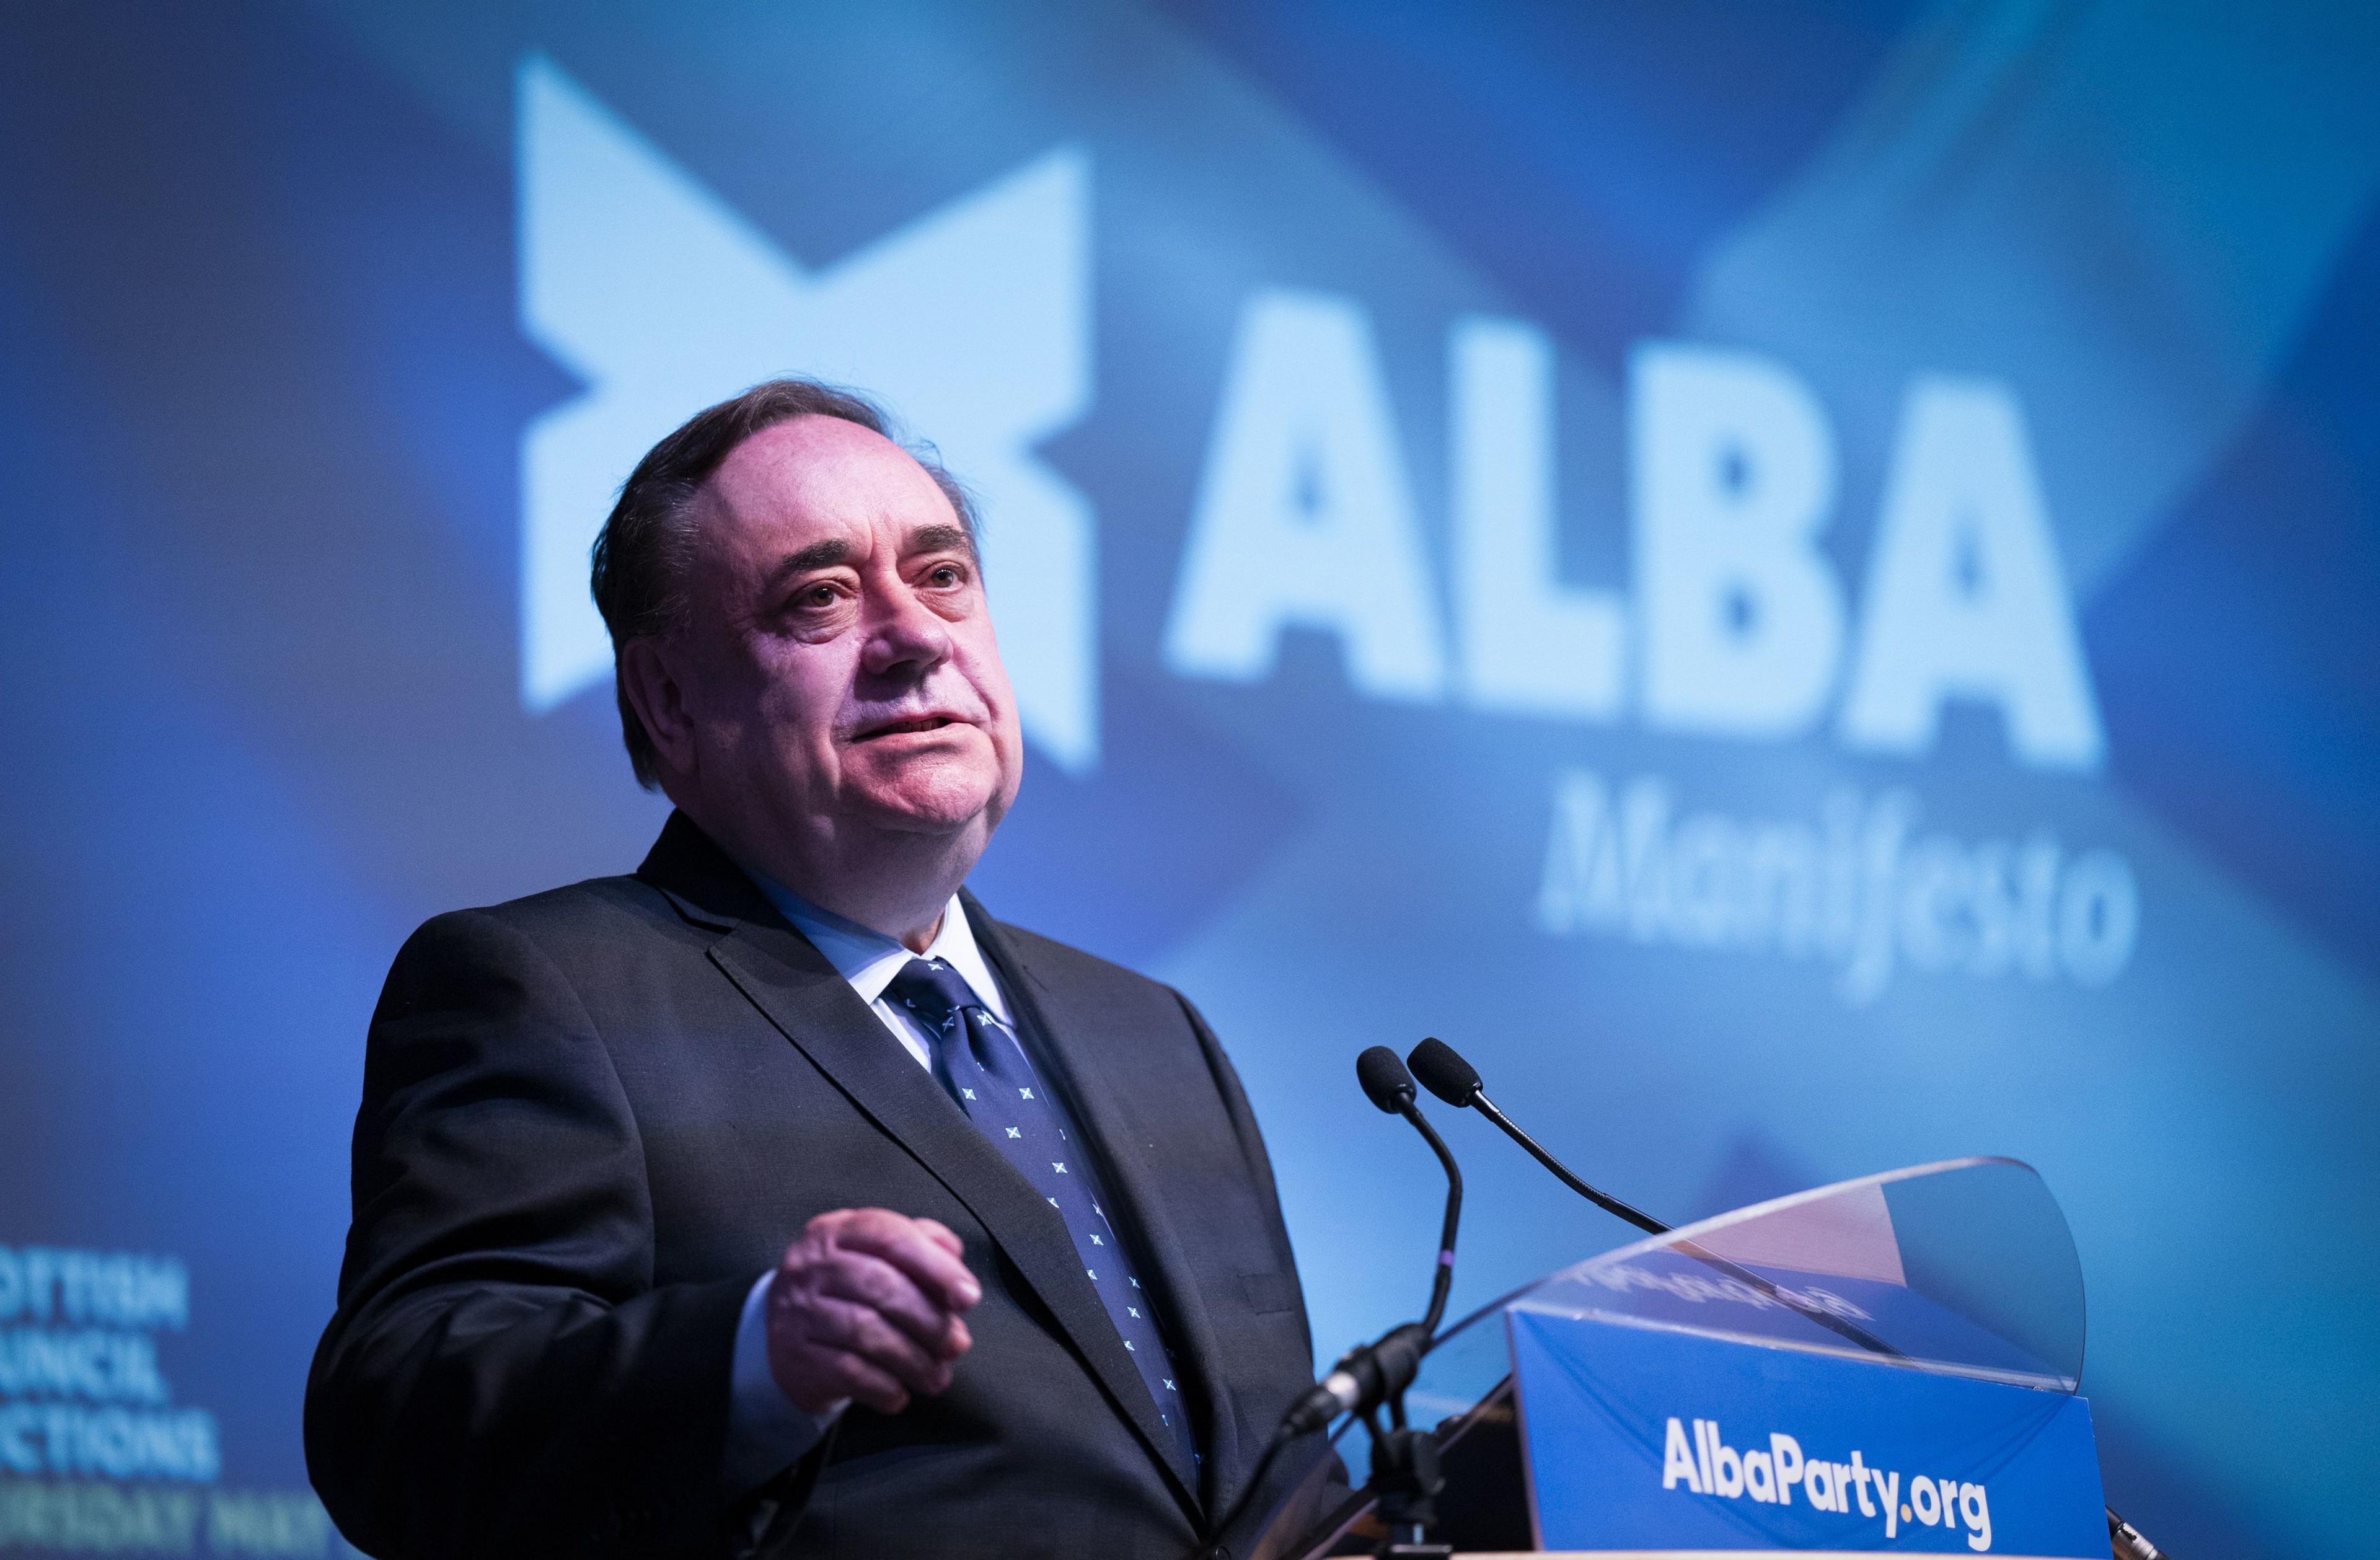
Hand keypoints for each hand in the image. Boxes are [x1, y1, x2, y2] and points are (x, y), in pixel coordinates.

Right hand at [764, 1208, 980, 1415]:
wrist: (783, 1334)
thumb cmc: (844, 1291)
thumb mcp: (875, 1255)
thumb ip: (918, 1245)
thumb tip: (954, 1255)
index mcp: (837, 1232)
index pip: (891, 1236)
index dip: (936, 1266)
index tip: (967, 1296)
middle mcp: (812, 1266)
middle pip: (882, 1287)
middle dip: (929, 1320)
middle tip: (955, 1344)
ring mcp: (799, 1312)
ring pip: (866, 1333)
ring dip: (913, 1360)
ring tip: (936, 1376)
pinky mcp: (796, 1357)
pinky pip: (849, 1372)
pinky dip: (884, 1387)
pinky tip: (900, 1393)